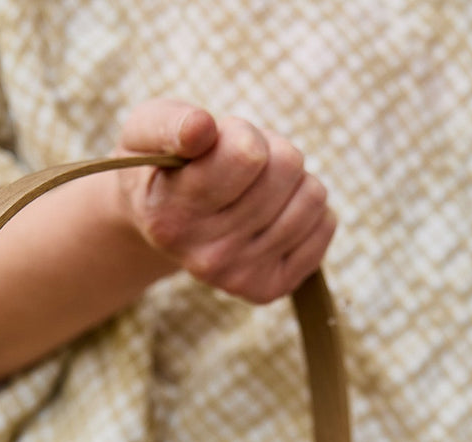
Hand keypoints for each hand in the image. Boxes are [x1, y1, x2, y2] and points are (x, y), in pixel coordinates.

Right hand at [114, 99, 336, 303]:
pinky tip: (275, 212)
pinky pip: (325, 226)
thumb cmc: (163, 165)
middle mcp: (206, 258)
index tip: (220, 143)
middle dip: (270, 151)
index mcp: (171, 218)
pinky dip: (307, 207)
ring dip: (291, 179)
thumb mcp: (145, 131)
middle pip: (287, 168)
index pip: (248, 155)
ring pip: (312, 197)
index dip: (241, 134)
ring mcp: (241, 278)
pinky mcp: (272, 288)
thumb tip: (201, 128)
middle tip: (242, 165)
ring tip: (258, 187)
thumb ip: (169, 123)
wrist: (164, 225)